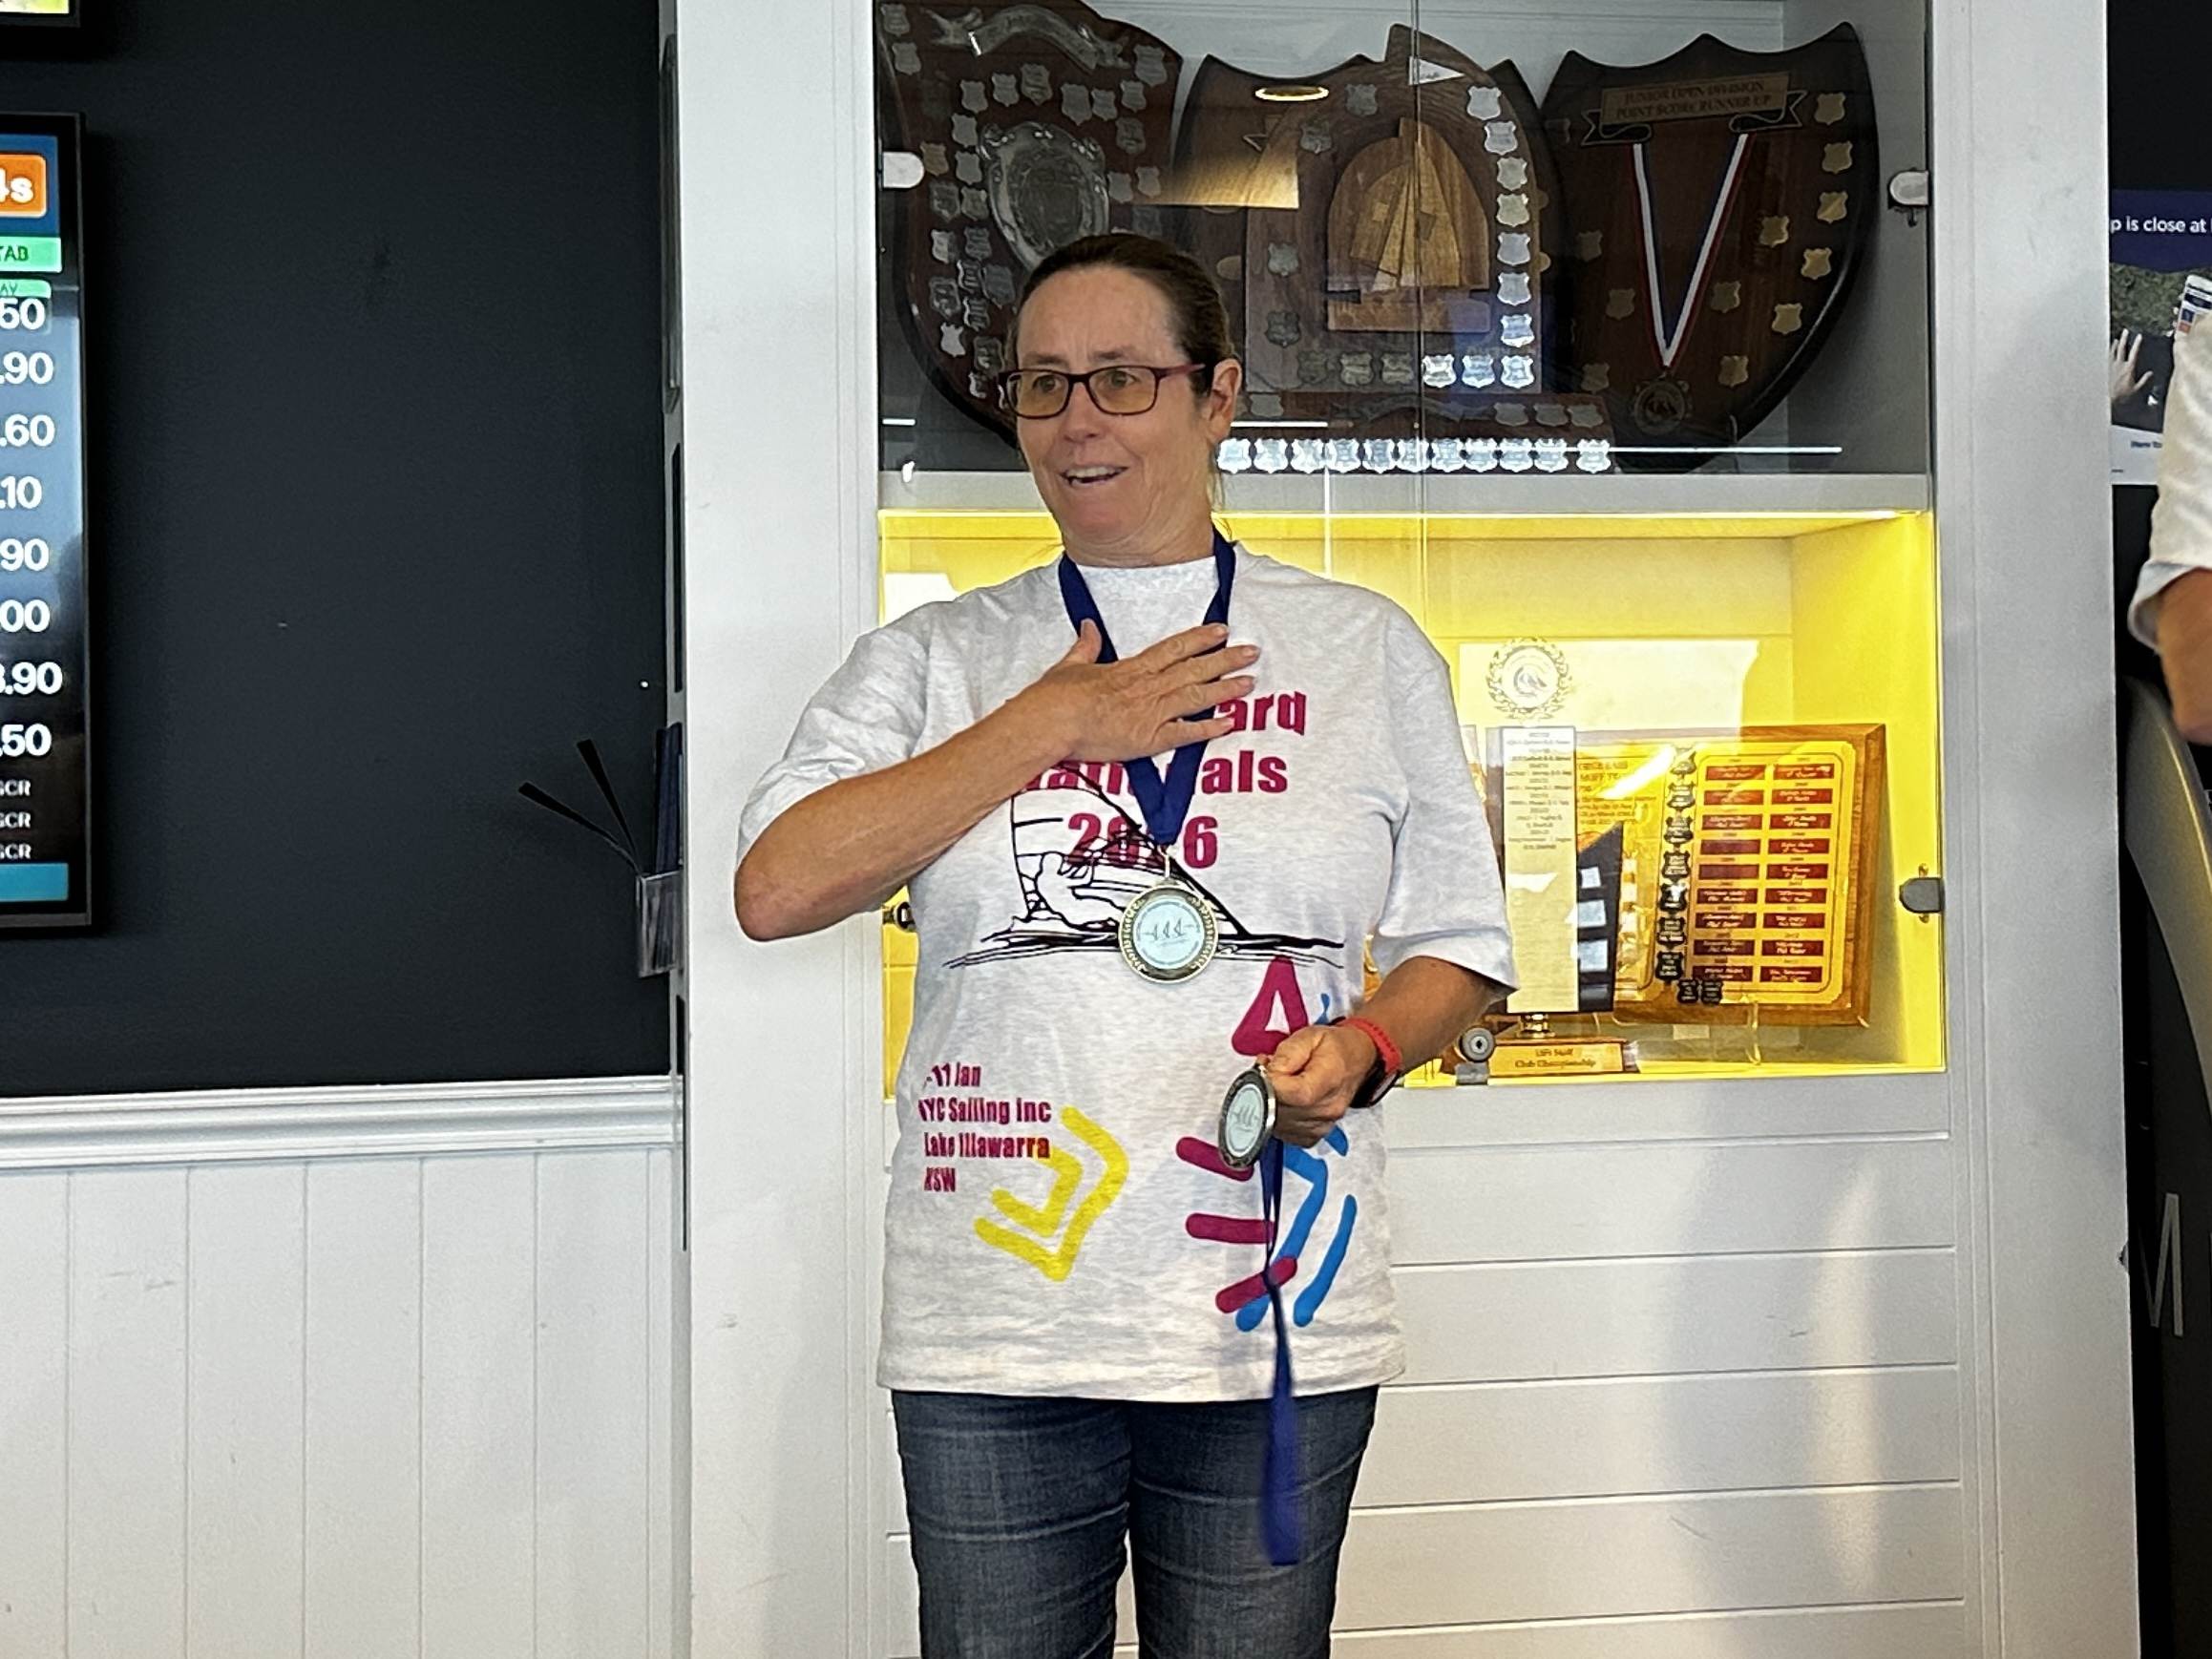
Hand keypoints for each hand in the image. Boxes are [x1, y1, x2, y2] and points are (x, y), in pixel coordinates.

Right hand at [1015, 621, 1257, 764]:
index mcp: (1130, 669)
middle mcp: (1147, 687)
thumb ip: (1086, 646)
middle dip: (1225, 660)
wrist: (1050, 723)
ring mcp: (1150, 713)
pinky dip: (1208, 728)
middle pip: (1194, 669)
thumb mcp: (1070, 665)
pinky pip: (1185, 733)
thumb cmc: (1055, 698)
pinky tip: (1229, 722)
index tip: (1221, 631)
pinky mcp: (1148, 740)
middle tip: (1251, 652)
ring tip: (1249, 682)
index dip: (1200, 639)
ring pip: (1196, 696)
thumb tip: (1089, 628)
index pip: (1174, 649)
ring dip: (1225, 688)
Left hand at [1263, 1023, 1379, 1147]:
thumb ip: (1286, 1053)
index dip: (1270, 1083)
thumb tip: (1268, 1073)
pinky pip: (1285, 1133)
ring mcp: (1323, 1124)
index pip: (1292, 1094)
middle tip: (1269, 1072)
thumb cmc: (1334, 1047)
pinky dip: (1278, 1117)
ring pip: (1278, 1123)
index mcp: (1329, 1080)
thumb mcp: (1309, 1036)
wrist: (1355, 1058)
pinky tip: (1283, 1100)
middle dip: (1265, 1090)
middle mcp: (1328, 1108)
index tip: (1265, 1069)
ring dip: (1269, 1104)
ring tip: (1278, 1083)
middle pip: (1281, 1111)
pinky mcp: (1315, 1134)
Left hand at [2113, 329, 2153, 408]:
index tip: (2139, 336)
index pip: (2134, 353)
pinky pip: (2106, 359)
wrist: (2107, 399)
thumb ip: (2144, 380)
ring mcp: (2110, 367)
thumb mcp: (2136, 389)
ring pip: (2112, 352)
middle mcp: (2119, 365)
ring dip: (2114, 345)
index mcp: (2128, 368)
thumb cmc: (2122, 395)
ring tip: (2116, 339)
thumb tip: (2151, 373)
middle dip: (2124, 339)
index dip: (2137, 344)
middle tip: (2125, 331)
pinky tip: (2107, 352)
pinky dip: (2107, 354)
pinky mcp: (2105, 370)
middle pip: (2121, 349)